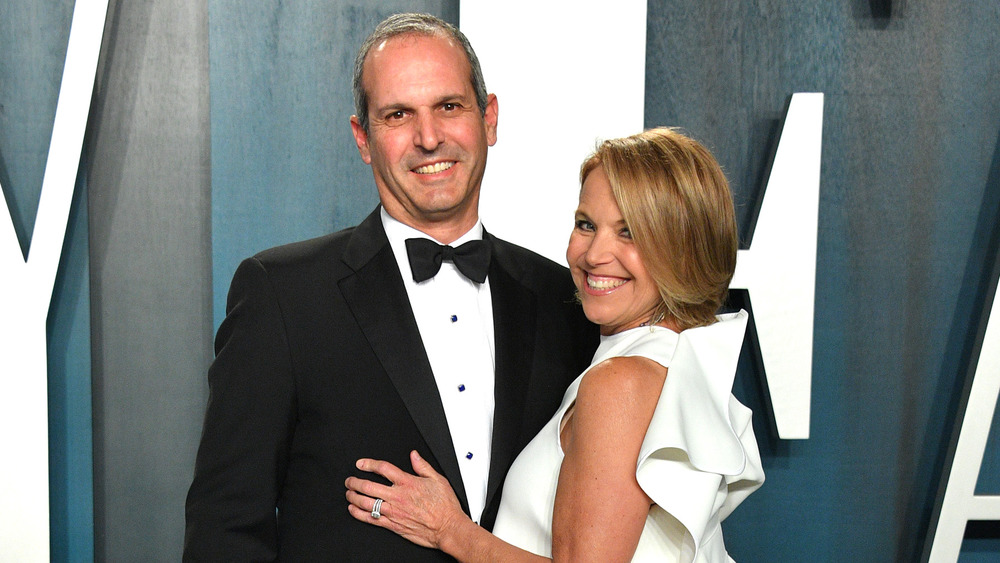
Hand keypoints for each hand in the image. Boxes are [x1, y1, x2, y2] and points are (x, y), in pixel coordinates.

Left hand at [345, 450, 469, 549]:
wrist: (447, 528)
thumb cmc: (444, 506)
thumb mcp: (438, 479)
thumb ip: (423, 466)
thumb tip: (414, 455)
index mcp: (407, 483)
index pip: (383, 469)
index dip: (369, 464)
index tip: (361, 464)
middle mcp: (397, 497)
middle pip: (368, 486)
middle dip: (355, 482)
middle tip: (350, 480)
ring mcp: (393, 512)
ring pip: (366, 503)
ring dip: (354, 497)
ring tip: (349, 493)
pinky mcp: (392, 525)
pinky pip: (371, 519)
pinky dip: (359, 514)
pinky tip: (353, 510)